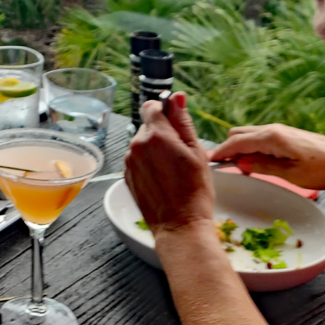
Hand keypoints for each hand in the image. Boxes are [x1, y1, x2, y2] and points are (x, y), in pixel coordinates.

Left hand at [124, 94, 214, 232]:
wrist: (180, 227)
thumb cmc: (194, 191)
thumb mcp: (197, 152)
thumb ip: (183, 121)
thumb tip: (177, 97)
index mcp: (156, 135)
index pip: (151, 106)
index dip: (164, 111)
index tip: (175, 123)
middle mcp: (137, 145)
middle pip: (148, 126)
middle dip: (163, 133)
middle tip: (181, 153)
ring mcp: (129, 161)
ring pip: (142, 144)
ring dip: (155, 149)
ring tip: (173, 170)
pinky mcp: (127, 176)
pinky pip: (138, 160)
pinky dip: (148, 164)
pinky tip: (164, 179)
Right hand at [209, 124, 324, 190]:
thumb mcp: (291, 175)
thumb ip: (262, 167)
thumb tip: (240, 163)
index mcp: (272, 137)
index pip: (236, 142)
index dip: (220, 152)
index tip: (208, 162)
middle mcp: (273, 129)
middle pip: (238, 134)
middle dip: (228, 149)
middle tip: (224, 168)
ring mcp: (280, 130)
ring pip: (248, 135)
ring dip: (240, 148)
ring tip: (240, 168)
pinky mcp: (286, 135)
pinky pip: (260, 138)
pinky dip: (251, 148)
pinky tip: (256, 163)